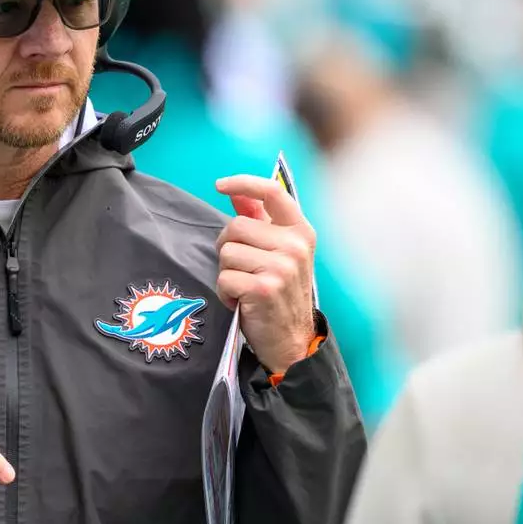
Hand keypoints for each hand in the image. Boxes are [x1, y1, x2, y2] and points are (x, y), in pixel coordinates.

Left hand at [215, 174, 316, 376]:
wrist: (292, 341)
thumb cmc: (280, 293)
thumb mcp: (278, 253)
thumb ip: (259, 221)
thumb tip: (234, 193)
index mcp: (301, 232)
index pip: (273, 192)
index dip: (244, 183)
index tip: (221, 185)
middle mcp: (295, 246)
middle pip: (235, 226)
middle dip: (228, 248)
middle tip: (243, 269)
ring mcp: (282, 267)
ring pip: (226, 252)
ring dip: (226, 272)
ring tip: (244, 287)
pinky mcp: (265, 288)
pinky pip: (224, 277)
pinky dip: (225, 292)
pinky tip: (241, 302)